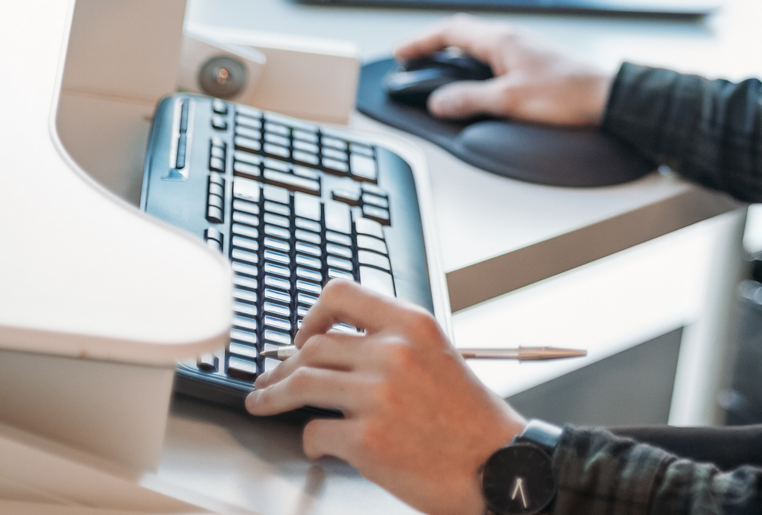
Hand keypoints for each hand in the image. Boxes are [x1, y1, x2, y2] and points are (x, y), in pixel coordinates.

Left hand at [247, 279, 522, 514]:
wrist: (498, 466)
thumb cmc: (471, 420)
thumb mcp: (439, 356)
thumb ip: (395, 344)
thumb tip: (342, 349)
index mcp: (412, 325)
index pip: (342, 294)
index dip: (312, 314)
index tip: (302, 334)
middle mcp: (393, 353)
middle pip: (313, 345)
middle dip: (283, 365)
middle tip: (273, 378)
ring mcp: (377, 396)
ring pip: (301, 382)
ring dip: (274, 394)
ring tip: (263, 402)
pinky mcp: (367, 440)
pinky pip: (315, 432)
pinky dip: (310, 440)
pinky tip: (317, 445)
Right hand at [394, 16, 611, 125]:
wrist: (606, 98)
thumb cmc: (565, 95)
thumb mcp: (509, 102)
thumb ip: (469, 101)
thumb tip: (438, 102)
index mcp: (501, 40)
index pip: (449, 31)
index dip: (421, 42)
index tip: (400, 53)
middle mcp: (511, 37)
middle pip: (462, 32)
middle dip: (433, 44)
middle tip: (412, 59)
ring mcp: (523, 47)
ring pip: (478, 43)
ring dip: (454, 52)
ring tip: (436, 68)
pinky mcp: (533, 61)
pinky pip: (493, 54)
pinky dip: (473, 62)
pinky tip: (475, 79)